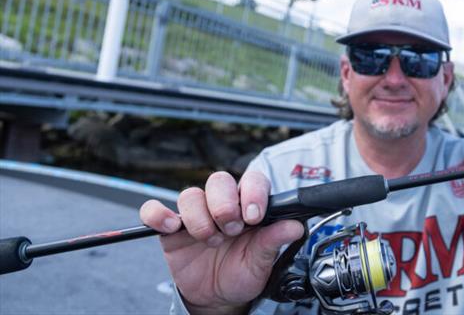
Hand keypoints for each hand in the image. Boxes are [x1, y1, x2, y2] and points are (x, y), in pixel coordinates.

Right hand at [140, 172, 303, 313]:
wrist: (217, 296)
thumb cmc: (242, 273)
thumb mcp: (261, 261)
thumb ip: (274, 241)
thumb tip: (296, 226)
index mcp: (248, 206)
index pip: (252, 181)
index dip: (252, 192)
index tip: (254, 216)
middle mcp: (221, 205)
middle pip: (218, 180)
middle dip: (225, 205)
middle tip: (232, 230)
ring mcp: (195, 215)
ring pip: (190, 194)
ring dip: (200, 218)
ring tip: (211, 240)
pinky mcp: (170, 229)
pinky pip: (155, 210)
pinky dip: (158, 214)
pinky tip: (171, 227)